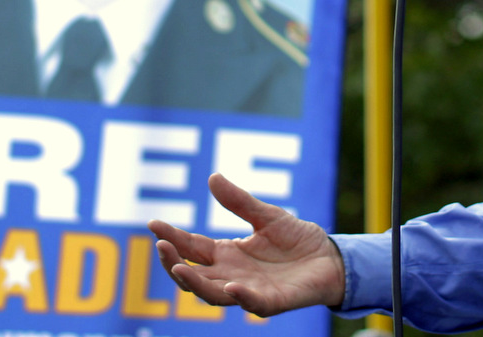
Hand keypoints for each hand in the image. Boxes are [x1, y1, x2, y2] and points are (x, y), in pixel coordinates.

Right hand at [149, 173, 345, 316]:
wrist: (330, 258)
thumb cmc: (297, 240)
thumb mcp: (267, 215)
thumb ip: (240, 202)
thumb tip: (213, 177)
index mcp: (227, 255)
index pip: (192, 248)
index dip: (172, 237)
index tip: (153, 224)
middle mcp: (231, 275)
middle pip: (194, 274)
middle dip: (173, 263)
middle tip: (161, 246)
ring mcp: (249, 291)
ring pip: (214, 294)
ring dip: (196, 283)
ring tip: (180, 268)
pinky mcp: (272, 302)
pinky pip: (253, 304)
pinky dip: (242, 298)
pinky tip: (233, 287)